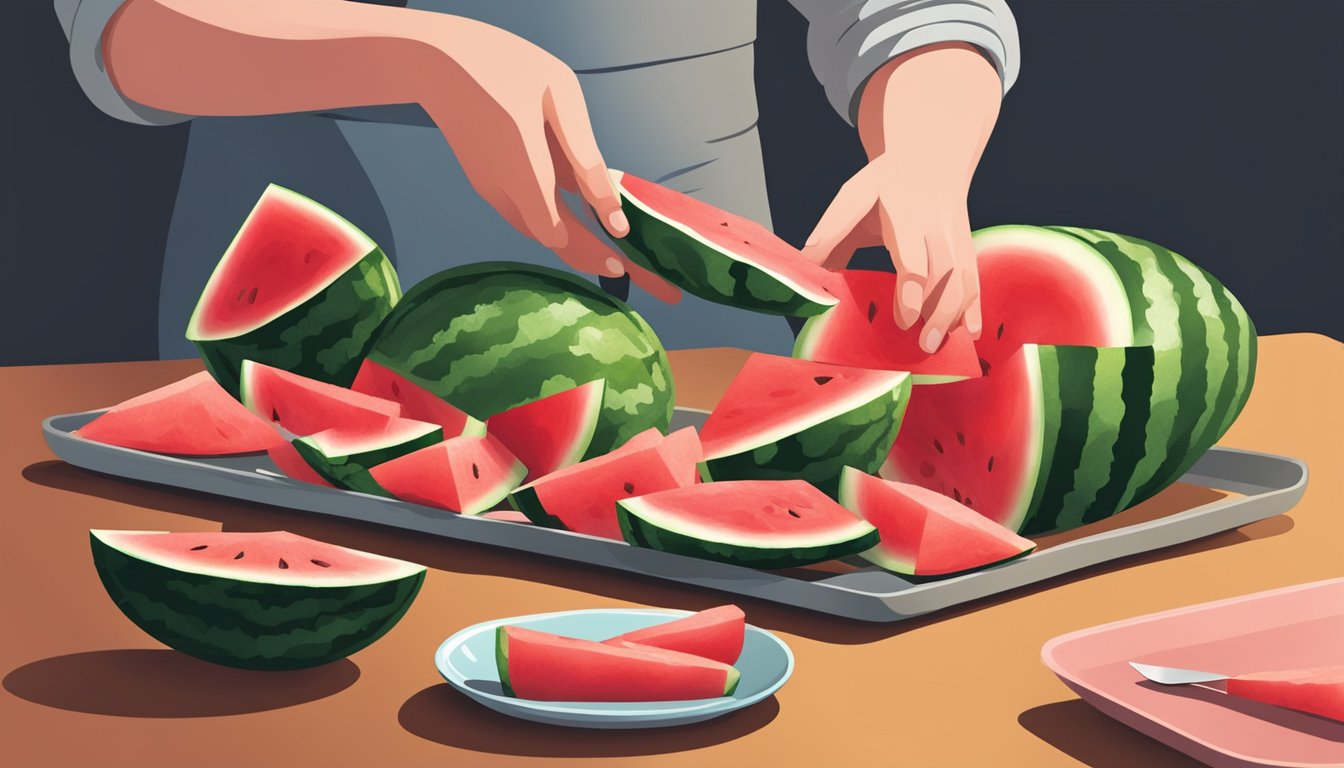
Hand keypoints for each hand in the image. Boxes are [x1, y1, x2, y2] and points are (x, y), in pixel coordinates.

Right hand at [421, 20, 678, 301]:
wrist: (437, 63)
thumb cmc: (506, 66)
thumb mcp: (559, 94)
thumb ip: (584, 155)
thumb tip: (612, 211)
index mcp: (525, 165)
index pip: (560, 231)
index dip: (592, 250)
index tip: (624, 261)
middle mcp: (504, 190)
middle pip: (555, 242)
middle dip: (600, 264)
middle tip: (651, 287)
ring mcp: (492, 192)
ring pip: (541, 233)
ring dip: (580, 248)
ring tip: (629, 262)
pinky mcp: (489, 187)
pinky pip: (529, 216)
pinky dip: (561, 228)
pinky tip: (590, 230)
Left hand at [801, 43, 1001, 351]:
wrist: (930, 155)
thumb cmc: (883, 183)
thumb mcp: (853, 198)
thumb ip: (830, 233)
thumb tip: (803, 271)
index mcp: (908, 216)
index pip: (915, 259)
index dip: (912, 291)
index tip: (904, 320)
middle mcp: (939, 228)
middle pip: (946, 274)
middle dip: (938, 311)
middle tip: (922, 345)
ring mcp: (958, 238)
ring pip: (965, 279)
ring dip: (956, 314)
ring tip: (938, 346)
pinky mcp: (967, 247)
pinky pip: (976, 278)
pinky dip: (975, 307)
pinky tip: (971, 333)